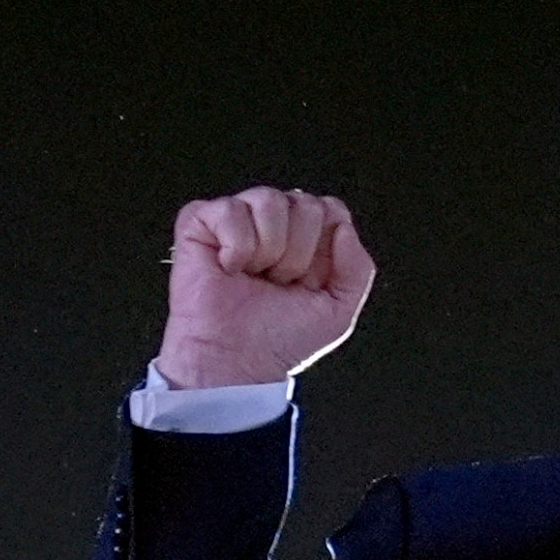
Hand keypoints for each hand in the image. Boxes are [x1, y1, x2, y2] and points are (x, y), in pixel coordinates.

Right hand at [154, 186, 376, 387]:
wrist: (236, 360)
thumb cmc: (278, 340)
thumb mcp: (339, 311)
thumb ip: (359, 268)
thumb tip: (343, 227)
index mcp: (306, 239)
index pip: (331, 210)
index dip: (325, 249)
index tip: (309, 282)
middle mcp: (275, 224)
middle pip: (306, 203)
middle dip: (298, 254)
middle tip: (278, 283)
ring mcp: (238, 219)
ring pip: (270, 200)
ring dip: (268, 250)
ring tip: (255, 276)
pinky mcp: (200, 222)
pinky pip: (230, 209)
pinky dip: (235, 247)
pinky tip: (229, 268)